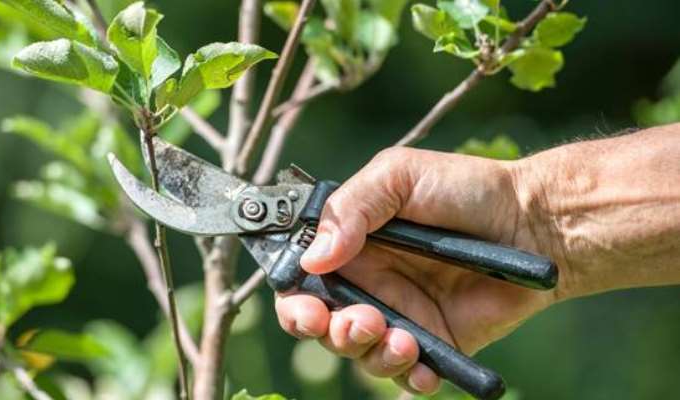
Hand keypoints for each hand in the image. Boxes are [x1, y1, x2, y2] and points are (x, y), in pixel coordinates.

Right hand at [274, 147, 559, 394]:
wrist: (532, 222)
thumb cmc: (464, 189)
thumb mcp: (399, 176)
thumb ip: (351, 209)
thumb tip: (313, 257)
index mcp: (350, 244)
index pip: (301, 280)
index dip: (294, 300)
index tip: (308, 309)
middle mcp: (368, 282)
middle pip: (323, 324)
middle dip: (329, 332)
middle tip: (358, 323)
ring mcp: (400, 314)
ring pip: (360, 353)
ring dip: (369, 352)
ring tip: (400, 338)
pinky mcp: (434, 342)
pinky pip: (407, 375)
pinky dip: (408, 378)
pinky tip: (422, 365)